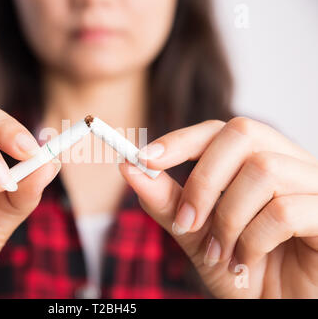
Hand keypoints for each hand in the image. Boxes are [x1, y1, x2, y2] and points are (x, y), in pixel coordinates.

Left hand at [120, 117, 317, 297]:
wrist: (277, 308)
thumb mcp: (196, 234)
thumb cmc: (241, 270)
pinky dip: (253, 240)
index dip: (181, 139)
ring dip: (228, 219)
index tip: (143, 158)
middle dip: (203, 181)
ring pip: (263, 170)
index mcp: (259, 161)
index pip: (219, 129)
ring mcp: (315, 186)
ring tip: (221, 253)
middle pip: (242, 133)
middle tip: (187, 223)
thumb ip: (168, 201)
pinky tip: (247, 261)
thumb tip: (130, 168)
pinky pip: (286, 210)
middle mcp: (290, 163)